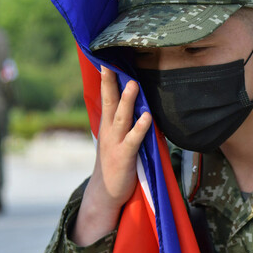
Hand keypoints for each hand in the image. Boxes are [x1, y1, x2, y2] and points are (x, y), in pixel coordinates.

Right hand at [73, 67, 150, 245]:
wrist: (106, 193)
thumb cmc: (115, 163)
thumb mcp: (116, 139)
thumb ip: (124, 121)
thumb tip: (138, 102)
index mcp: (107, 125)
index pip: (106, 97)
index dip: (106, 79)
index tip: (107, 59)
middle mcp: (109, 130)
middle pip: (109, 101)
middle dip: (110, 82)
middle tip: (110, 63)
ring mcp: (116, 142)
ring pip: (121, 117)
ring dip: (127, 100)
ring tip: (133, 84)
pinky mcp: (125, 155)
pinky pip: (134, 139)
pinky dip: (141, 127)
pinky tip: (147, 116)